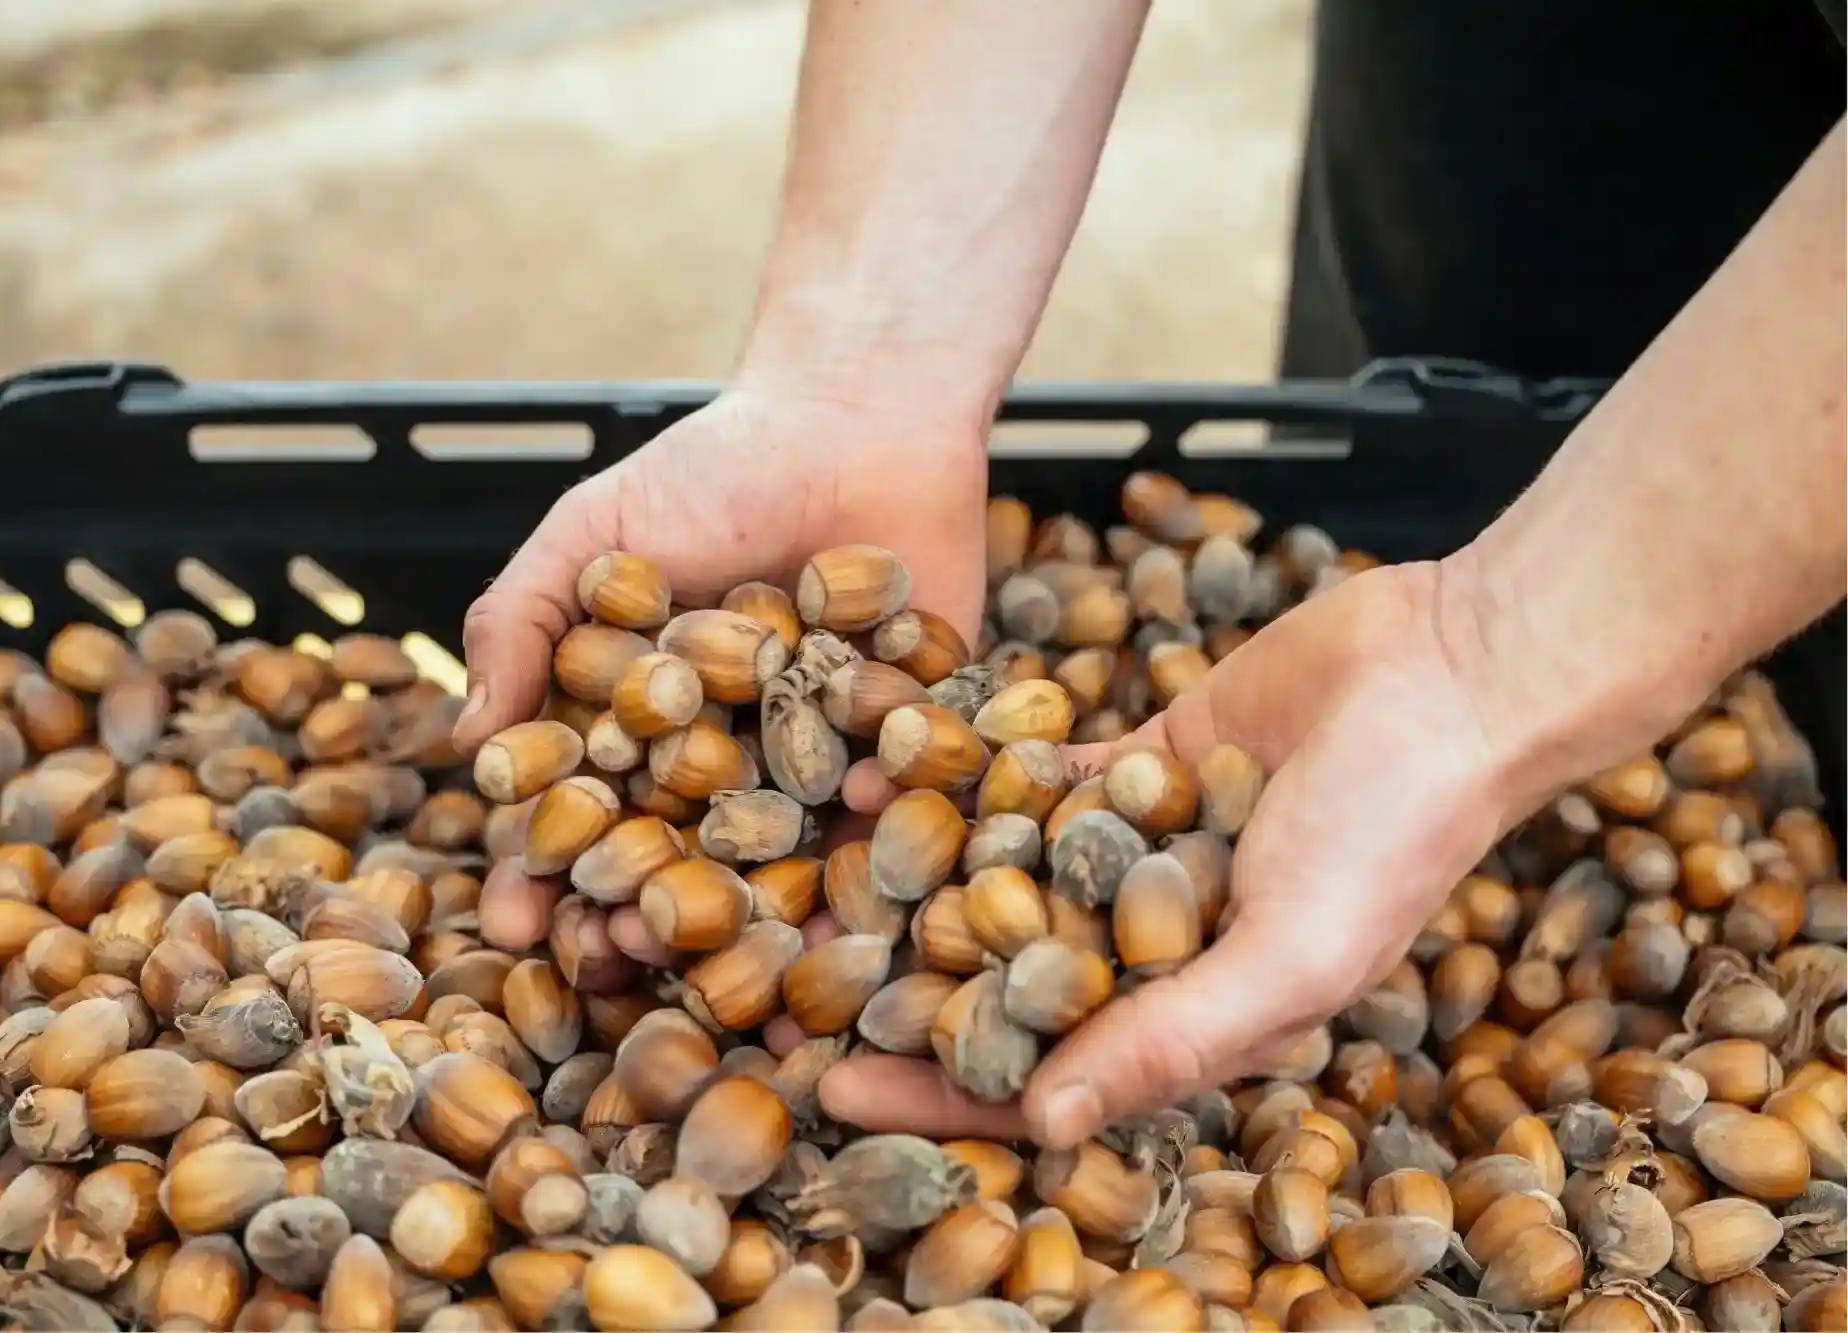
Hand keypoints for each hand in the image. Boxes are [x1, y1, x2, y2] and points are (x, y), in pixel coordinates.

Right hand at [462, 384, 989, 949]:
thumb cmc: (710, 470)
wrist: (857, 416)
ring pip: (783, 861)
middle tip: (619, 953)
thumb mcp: (592, 535)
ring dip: (753, 915)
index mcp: (645, 730)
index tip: (517, 921)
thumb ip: (521, 626)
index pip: (586, 820)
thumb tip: (466, 746)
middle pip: (678, 864)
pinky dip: (874, 841)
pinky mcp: (913, 745)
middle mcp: (731, 763)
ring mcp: (821, 763)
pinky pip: (893, 812)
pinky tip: (849, 860)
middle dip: (642, 918)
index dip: (547, 874)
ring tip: (725, 955)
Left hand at [821, 556, 1594, 1146]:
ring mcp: (1140, 850)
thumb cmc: (1395, 832)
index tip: (830, 1082)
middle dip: (901, 985)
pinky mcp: (1136, 764)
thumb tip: (1046, 1130)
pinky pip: (1034, 779)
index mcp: (1193, 1017)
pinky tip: (883, 766)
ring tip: (814, 866)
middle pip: (1002, 985)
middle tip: (786, 978)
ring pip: (1005, 876)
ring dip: (916, 873)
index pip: (1042, 1077)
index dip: (937, 1090)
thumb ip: (1171, 1041)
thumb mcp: (1288, 958)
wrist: (1446, 673)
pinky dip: (965, 774)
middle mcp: (1155, 944)